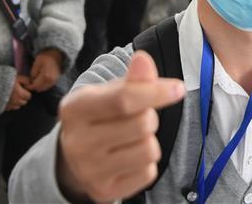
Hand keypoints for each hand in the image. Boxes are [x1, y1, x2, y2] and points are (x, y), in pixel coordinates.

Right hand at [6, 75, 31, 110]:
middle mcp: (15, 102)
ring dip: (16, 102)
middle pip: (23, 102)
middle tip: (18, 92)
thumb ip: (25, 80)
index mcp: (20, 94)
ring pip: (17, 106)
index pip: (29, 96)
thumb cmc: (4, 80)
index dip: (27, 92)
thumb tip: (29, 83)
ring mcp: (8, 106)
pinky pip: (9, 108)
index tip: (24, 89)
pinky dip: (9, 104)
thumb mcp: (17, 77)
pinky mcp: (2, 107)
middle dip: (22, 98)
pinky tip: (6, 99)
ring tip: (12, 95)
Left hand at [28, 48, 62, 92]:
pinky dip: (42, 85)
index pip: (35, 86)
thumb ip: (33, 73)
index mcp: (45, 76)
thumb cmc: (45, 58)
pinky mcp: (55, 81)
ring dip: (38, 86)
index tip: (25, 83)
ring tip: (35, 80)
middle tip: (29, 81)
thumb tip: (31, 81)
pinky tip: (40, 79)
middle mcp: (51, 80)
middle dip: (33, 86)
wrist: (55, 55)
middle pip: (39, 89)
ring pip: (43, 89)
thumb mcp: (36, 63)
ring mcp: (54, 81)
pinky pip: (47, 86)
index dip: (29, 86)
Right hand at [56, 51, 184, 202]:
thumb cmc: (98, 116)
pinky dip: (146, 163)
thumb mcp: (108, 92)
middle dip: (150, 117)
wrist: (73, 156)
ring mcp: (89, 171)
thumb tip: (143, 59)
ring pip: (148, 150)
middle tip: (138, 117)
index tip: (177, 88)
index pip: (123, 99)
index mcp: (74, 109)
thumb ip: (132, 78)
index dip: (155, 92)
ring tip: (133, 137)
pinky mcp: (104, 191)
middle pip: (142, 124)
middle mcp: (77, 142)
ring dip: (149, 140)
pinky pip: (148, 173)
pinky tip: (130, 156)